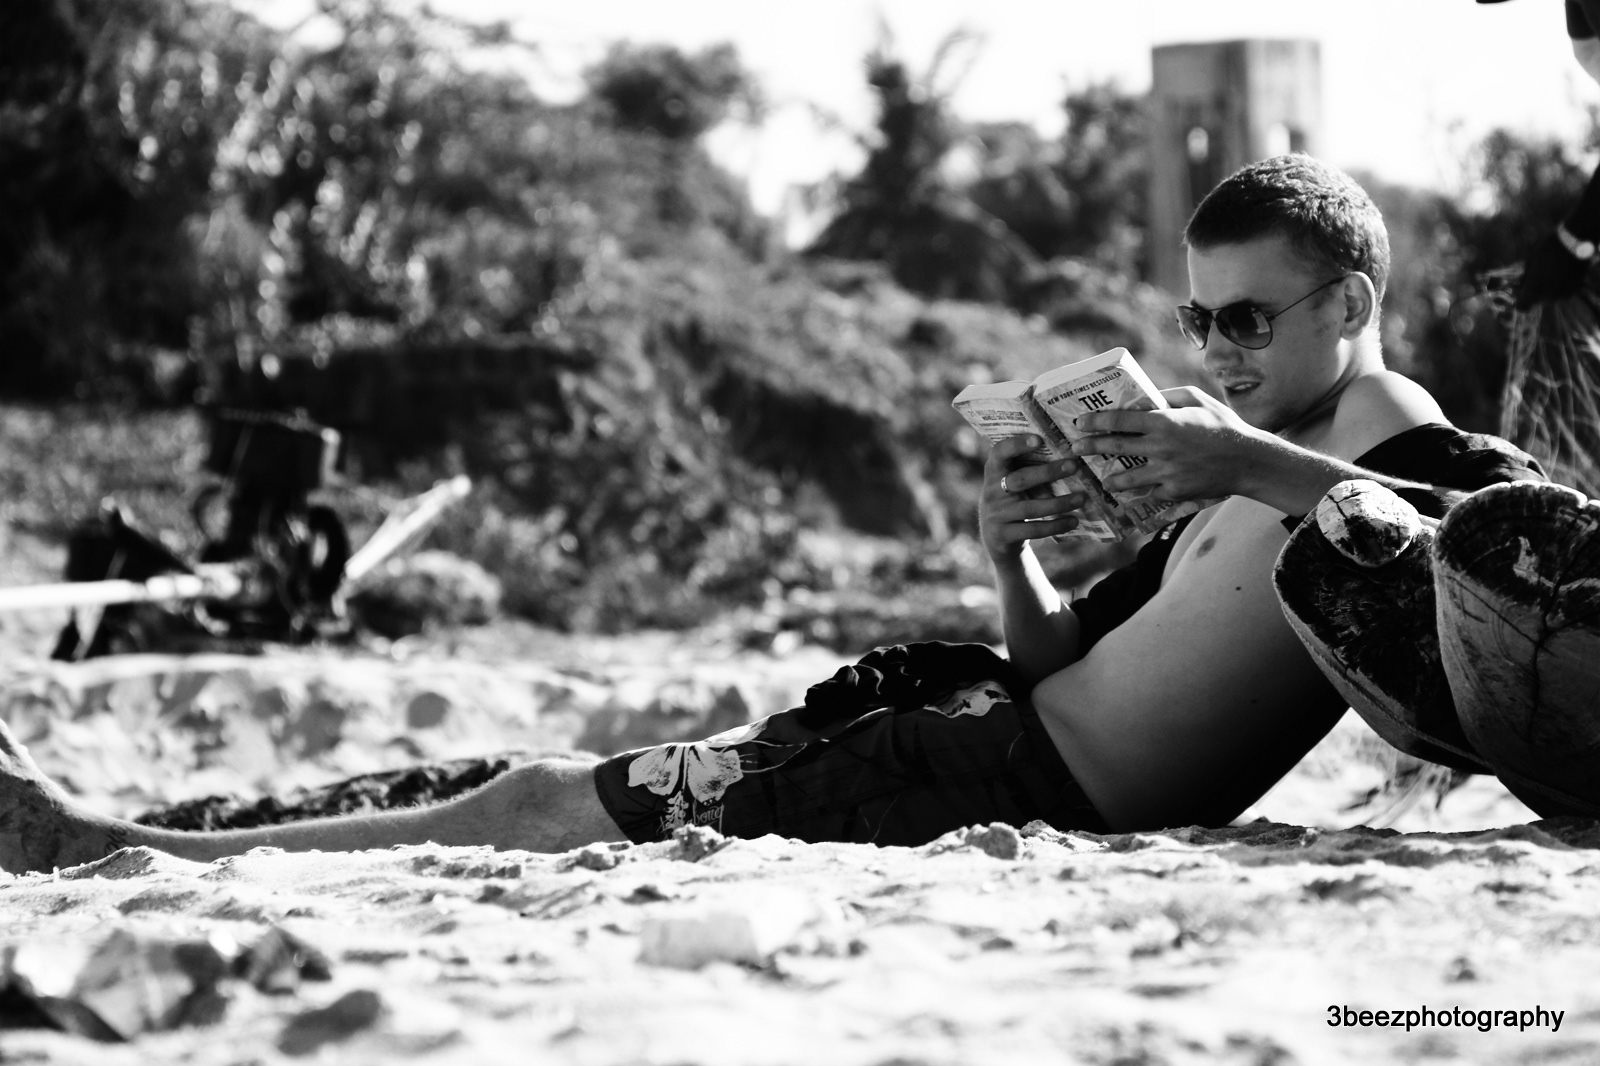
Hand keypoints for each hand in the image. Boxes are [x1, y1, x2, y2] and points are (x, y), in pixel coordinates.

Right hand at [978, 434, 1086, 562]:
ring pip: (1030, 508)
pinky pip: (1033, 529)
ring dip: (1059, 503)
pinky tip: (1073, 521)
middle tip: (1074, 465)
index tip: (1039, 439)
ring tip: (1082, 498)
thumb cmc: (1012, 501)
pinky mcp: (1003, 535)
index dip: (1016, 445)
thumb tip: (1067, 451)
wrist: (996, 539)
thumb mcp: (1011, 483)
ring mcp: (996, 515)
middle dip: (1048, 472)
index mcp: (994, 472)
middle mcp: (991, 492)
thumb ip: (1026, 468)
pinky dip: (1055, 525)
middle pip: (1020, 480)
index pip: (999, 453)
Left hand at [1071, 387, 1265, 501]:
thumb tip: (1145, 397)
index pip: (1119, 421)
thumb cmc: (1223, 425)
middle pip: (1115, 448)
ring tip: (1102, 479)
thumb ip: (1168, 396)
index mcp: (1164, 422)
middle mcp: (1160, 448)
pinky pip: (1149, 493)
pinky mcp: (1174, 491)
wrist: (1248, 460)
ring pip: (1126, 478)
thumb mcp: (1197, 399)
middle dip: (1090, 448)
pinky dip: (1141, 492)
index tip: (1080, 423)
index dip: (1096, 421)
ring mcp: (1165, 472)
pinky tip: (1133, 493)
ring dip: (1110, 479)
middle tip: (1074, 449)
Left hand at [1515, 229, 1589, 308]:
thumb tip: (1522, 287)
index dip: (1521, 300)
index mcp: (1534, 291)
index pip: (1522, 307)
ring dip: (1549, 289)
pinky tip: (1562, 273)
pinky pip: (1564, 292)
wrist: (1574, 242)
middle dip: (1536, 292)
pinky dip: (1561, 286)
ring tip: (1552, 273)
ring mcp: (1564, 295)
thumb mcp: (1529, 263)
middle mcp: (1549, 298)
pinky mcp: (1575, 289)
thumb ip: (1526, 279)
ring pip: (1551, 297)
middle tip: (1538, 277)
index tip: (1522, 291)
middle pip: (1538, 301)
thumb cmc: (1547, 249)